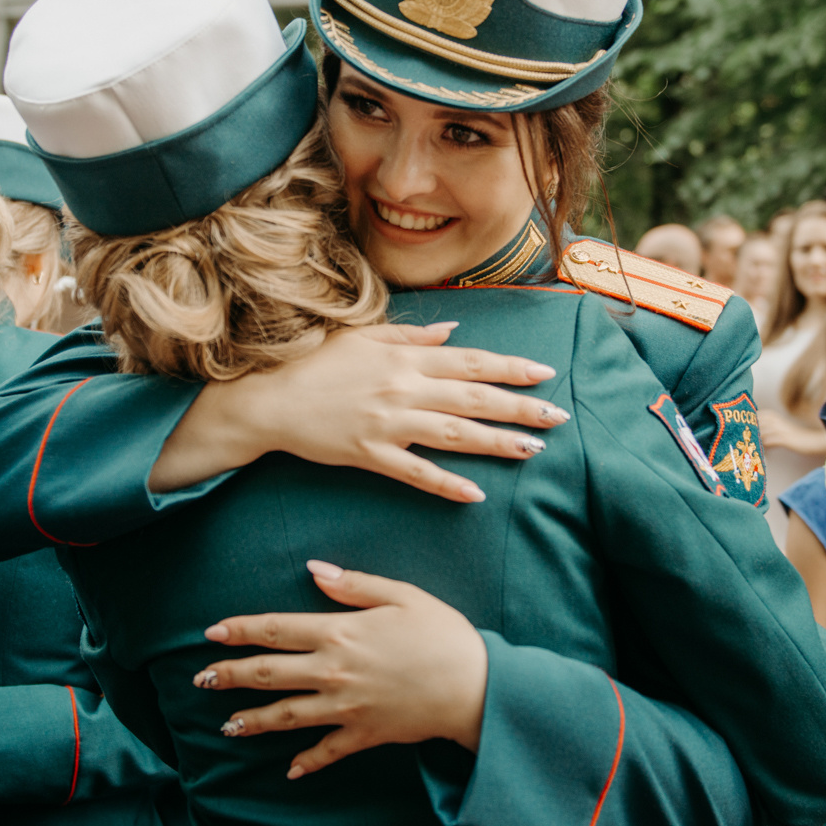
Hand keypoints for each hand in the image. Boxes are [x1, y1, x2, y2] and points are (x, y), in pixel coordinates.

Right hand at [160, 323, 567, 503]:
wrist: (268, 399)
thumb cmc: (314, 363)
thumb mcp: (363, 337)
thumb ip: (412, 336)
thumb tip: (454, 331)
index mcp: (405, 359)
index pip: (471, 361)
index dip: (511, 368)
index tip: (545, 374)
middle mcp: (403, 389)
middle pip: (474, 398)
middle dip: (520, 407)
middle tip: (558, 417)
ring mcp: (388, 424)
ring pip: (454, 434)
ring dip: (497, 442)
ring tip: (533, 450)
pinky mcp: (369, 455)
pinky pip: (416, 473)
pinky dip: (447, 484)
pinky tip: (476, 493)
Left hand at [193, 562, 489, 778]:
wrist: (476, 687)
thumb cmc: (443, 634)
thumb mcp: (402, 595)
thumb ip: (354, 584)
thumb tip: (314, 570)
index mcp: (340, 633)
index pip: (276, 629)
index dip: (240, 630)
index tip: (212, 632)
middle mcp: (334, 672)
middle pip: (270, 674)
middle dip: (231, 676)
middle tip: (201, 678)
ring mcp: (345, 708)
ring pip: (287, 717)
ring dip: (252, 721)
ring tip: (226, 726)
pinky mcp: (364, 735)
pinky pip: (327, 752)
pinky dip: (307, 762)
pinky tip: (288, 771)